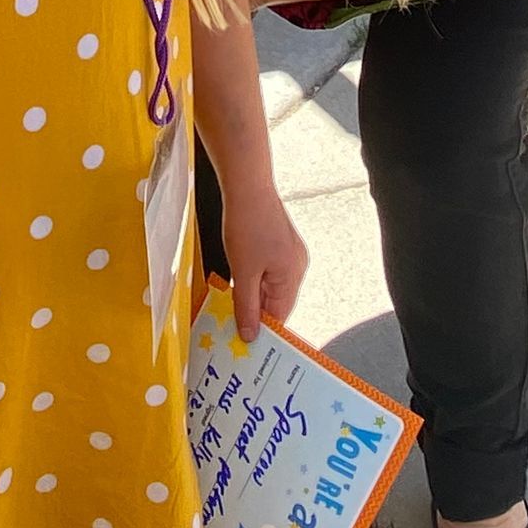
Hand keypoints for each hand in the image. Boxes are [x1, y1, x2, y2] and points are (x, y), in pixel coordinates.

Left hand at [221, 183, 308, 340]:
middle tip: (231, 324)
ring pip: (270, 287)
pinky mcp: (279, 244)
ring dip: (252, 296)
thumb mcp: (242, 272)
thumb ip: (247, 306)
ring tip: (230, 302)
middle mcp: (297, 266)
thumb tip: (251, 335)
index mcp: (293, 276)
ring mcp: (290, 254)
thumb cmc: (246, 224)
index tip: (242, 342)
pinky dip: (253, 280)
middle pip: (276, 303)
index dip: (262, 331)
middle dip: (255, 313)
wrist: (247, 186)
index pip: (280, 317)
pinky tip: (237, 280)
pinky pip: (268, 272)